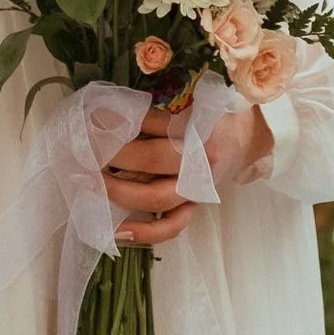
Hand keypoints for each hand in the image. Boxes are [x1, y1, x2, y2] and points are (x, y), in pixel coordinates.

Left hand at [103, 99, 271, 246]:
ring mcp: (197, 190)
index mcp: (200, 129)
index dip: (118, 121)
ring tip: (89, 183)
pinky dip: (143, 233)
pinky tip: (116, 230)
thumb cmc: (217, 115)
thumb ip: (158, 109)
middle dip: (111, 154)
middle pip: (150, 159)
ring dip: (118, 191)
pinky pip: (169, 227)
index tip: (91, 119)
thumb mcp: (193, 101)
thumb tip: (110, 113)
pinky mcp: (194, 208)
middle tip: (83, 149)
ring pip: (155, 198)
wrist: (250, 138)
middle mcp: (201, 162)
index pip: (152, 122)